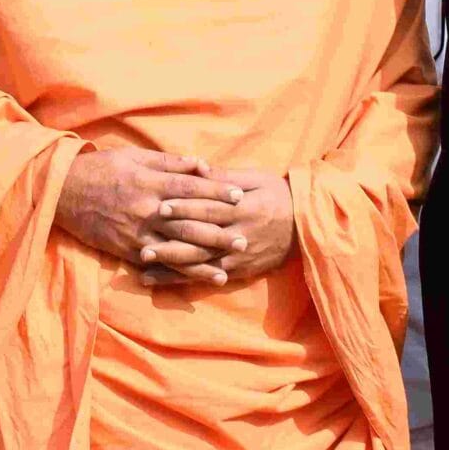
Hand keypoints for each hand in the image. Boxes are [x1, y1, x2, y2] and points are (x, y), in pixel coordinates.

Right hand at [55, 148, 227, 272]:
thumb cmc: (101, 169)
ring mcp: (138, 233)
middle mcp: (147, 209)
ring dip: (207, 256)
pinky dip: (181, 271)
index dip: (217, 193)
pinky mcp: (128, 250)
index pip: (191, 189)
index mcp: (150, 182)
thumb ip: (169, 162)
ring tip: (231, 262)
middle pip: (190, 222)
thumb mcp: (133, 156)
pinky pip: (159, 263)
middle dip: (220, 230)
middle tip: (245, 236)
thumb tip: (202, 165)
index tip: (240, 197)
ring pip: (178, 247)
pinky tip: (200, 276)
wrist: (63, 192)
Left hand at [139, 166, 295, 289]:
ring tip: (144, 265)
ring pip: (201, 263)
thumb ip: (224, 177)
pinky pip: (209, 277)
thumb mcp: (256, 179)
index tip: (161, 207)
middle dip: (171, 242)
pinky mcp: (238, 271)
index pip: (209, 209)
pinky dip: (185, 280)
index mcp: (242, 209)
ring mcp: (238, 256)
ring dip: (172, 265)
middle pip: (201, 239)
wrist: (306, 227)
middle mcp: (238, 235)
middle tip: (142, 243)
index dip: (185, 208)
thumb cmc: (278, 195)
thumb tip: (197, 167)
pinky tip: (162, 282)